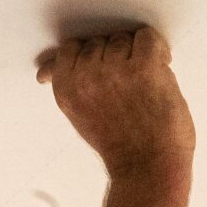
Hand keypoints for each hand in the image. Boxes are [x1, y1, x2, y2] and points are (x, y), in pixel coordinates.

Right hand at [36, 25, 195, 179]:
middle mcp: (86, 76)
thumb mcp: (79, 116)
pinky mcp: (144, 66)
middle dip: (116, 59)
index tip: (106, 76)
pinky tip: (160, 69)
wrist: (149, 169)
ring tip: (145, 86)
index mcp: (65, 87)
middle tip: (130, 89)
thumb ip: (68, 86)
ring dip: (138, 56)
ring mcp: (114, 69)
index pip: (71, 48)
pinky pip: (148, 37)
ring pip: (124, 39)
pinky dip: (159, 50)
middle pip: (100, 42)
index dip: (93, 59)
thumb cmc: (121, 147)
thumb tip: (45, 69)